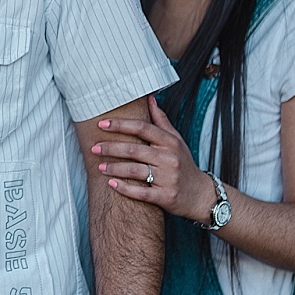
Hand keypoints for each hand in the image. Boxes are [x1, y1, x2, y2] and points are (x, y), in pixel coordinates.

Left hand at [92, 96, 215, 220]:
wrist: (200, 194)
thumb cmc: (183, 164)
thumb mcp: (176, 140)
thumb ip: (161, 120)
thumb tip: (149, 98)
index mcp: (170, 142)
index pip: (142, 128)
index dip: (121, 125)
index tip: (102, 124)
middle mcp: (169, 158)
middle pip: (135, 150)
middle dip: (111, 148)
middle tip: (94, 148)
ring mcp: (168, 178)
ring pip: (135, 171)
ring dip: (114, 168)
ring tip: (99, 167)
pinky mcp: (165, 196)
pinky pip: (141, 192)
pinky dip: (125, 188)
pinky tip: (111, 184)